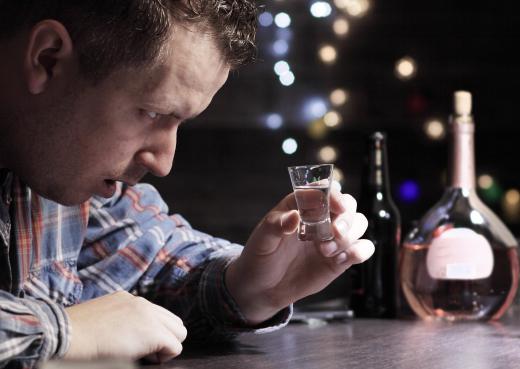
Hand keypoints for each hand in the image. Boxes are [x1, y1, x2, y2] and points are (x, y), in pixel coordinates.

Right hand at [64, 291, 186, 362]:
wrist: (66, 334)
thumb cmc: (75, 334)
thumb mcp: (101, 319)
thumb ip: (119, 321)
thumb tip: (129, 335)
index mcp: (130, 299)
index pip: (158, 314)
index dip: (153, 332)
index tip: (136, 344)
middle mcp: (142, 303)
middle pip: (174, 322)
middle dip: (165, 339)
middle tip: (145, 353)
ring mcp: (149, 315)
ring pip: (179, 332)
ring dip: (166, 346)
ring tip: (145, 355)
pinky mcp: (152, 332)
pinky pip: (175, 347)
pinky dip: (164, 356)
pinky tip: (144, 359)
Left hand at [225, 191, 373, 323]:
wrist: (262, 287)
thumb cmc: (260, 256)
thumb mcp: (262, 239)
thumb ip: (276, 225)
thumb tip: (294, 216)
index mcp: (301, 206)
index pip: (324, 191)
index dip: (333, 195)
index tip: (336, 206)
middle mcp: (321, 219)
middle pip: (348, 205)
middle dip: (346, 218)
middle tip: (333, 233)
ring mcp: (332, 238)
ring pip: (359, 224)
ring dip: (349, 235)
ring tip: (326, 251)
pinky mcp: (340, 259)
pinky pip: (363, 248)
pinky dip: (360, 251)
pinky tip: (342, 259)